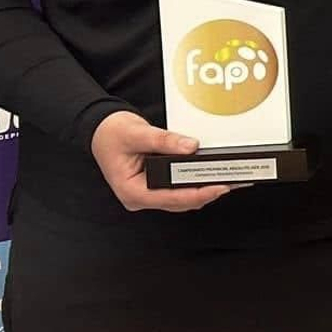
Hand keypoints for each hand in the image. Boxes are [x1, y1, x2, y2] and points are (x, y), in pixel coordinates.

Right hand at [89, 110, 238, 212]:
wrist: (100, 130)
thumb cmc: (112, 134)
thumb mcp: (137, 133)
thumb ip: (164, 140)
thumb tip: (191, 146)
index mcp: (131, 191)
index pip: (171, 198)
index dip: (198, 194)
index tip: (220, 186)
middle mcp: (140, 197)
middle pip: (180, 201)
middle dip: (206, 192)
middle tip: (231, 181)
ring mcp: (148, 194)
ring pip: (181, 198)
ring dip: (203, 189)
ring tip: (226, 178)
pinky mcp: (155, 186)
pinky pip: (179, 189)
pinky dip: (195, 183)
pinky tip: (210, 174)